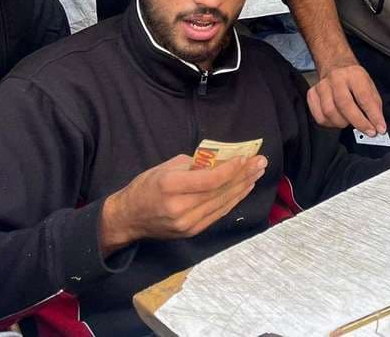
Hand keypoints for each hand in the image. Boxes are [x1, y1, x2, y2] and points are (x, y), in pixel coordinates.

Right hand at [99, 154, 266, 254]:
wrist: (128, 218)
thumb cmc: (145, 187)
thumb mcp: (166, 167)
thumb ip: (194, 165)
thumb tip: (221, 160)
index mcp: (171, 186)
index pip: (211, 180)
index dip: (232, 169)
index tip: (246, 158)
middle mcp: (180, 207)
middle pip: (221, 191)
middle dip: (244, 175)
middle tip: (261, 162)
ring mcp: (188, 223)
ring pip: (223, 203)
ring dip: (243, 187)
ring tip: (257, 173)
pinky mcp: (193, 231)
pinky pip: (218, 213)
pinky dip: (233, 200)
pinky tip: (244, 189)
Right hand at [307, 60, 386, 135]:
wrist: (335, 65)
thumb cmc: (354, 79)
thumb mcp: (370, 86)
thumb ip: (374, 105)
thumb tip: (378, 125)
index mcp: (354, 74)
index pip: (364, 97)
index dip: (373, 115)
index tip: (380, 128)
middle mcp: (336, 78)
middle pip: (345, 105)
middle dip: (359, 122)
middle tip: (369, 131)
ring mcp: (322, 86)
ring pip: (330, 112)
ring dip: (343, 123)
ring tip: (351, 122)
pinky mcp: (312, 94)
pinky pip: (320, 117)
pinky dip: (331, 124)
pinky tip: (338, 120)